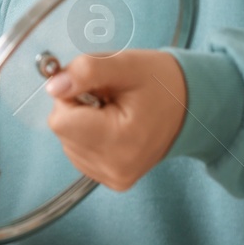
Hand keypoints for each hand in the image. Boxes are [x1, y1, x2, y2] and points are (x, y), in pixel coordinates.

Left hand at [44, 50, 187, 191]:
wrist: (190, 105)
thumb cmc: (160, 82)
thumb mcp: (125, 64)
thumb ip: (86, 71)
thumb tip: (53, 86)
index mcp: (120, 141)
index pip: (60, 121)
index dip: (70, 96)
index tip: (93, 87)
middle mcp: (115, 168)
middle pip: (63, 132)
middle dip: (77, 108)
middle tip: (107, 97)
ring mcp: (115, 178)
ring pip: (68, 143)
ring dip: (82, 122)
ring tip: (113, 111)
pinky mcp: (114, 180)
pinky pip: (79, 153)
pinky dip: (89, 136)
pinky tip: (113, 126)